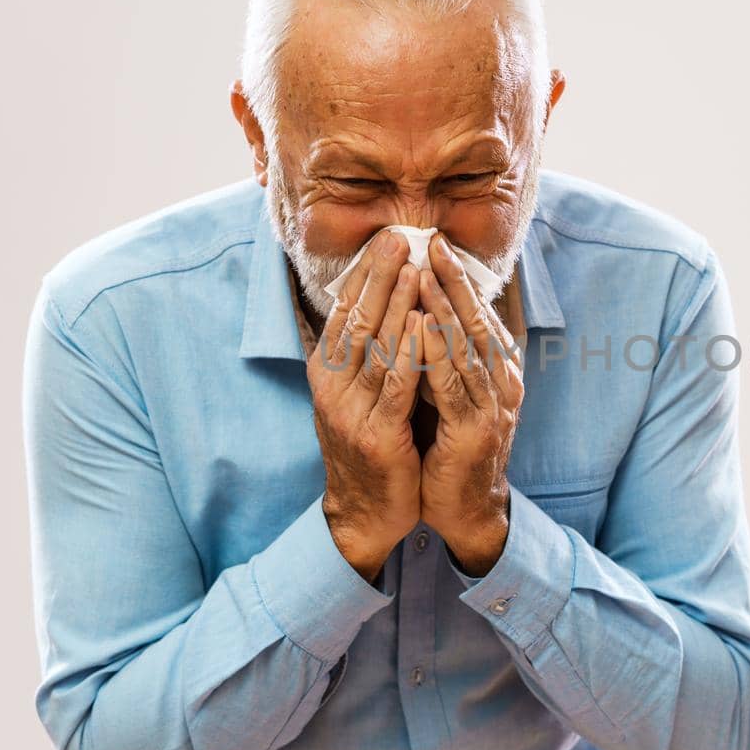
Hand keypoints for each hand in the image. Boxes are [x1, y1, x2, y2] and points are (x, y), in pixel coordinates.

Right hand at [307, 229, 423, 581]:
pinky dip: (410, 353)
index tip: (386, 238)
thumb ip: (364, 353)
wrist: (365, 513)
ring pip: (376, 347)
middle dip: (378, 275)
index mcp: (327, 373)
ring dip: (396, 304)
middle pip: (356, 320)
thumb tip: (372, 302)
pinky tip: (423, 325)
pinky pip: (396, 387)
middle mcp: (332, 387)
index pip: (344, 312)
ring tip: (414, 267)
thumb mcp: (357, 394)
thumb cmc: (371, 446)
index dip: (364, 273)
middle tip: (399, 236)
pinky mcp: (377, 436)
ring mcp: (351, 411)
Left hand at [415, 233, 523, 575]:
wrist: (464, 510)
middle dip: (456, 280)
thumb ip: (446, 356)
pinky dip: (438, 353)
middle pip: (478, 321)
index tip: (437, 243)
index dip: (460, 279)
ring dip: (445, 308)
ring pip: (467, 347)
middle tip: (434, 243)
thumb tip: (424, 310)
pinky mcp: (474, 430)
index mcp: (498, 371)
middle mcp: (503, 383)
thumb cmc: (450, 448)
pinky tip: (422, 327)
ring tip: (423, 273)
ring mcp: (493, 406)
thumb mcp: (450, 393)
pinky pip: (454, 385)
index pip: (479, 314)